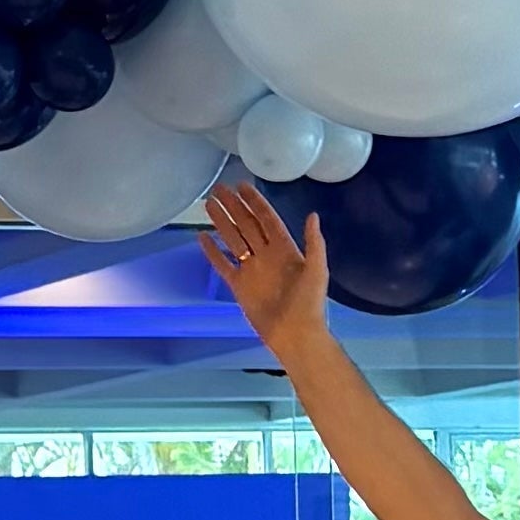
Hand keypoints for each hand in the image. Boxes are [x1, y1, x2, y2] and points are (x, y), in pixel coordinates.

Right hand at [201, 180, 331, 359]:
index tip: (241, 186)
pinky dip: (212, 252)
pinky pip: (223, 265)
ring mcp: (251, 270)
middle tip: (219, 188)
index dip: (255, 202)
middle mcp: (266, 255)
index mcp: (284, 249)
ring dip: (222, 222)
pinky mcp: (239, 286)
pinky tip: (202, 237)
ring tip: (209, 204)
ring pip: (233, 240)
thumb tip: (313, 215)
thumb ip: (314, 243)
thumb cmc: (309, 303)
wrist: (295, 334)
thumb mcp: (317, 270)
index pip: (266, 219)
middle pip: (247, 224)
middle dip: (234, 206)